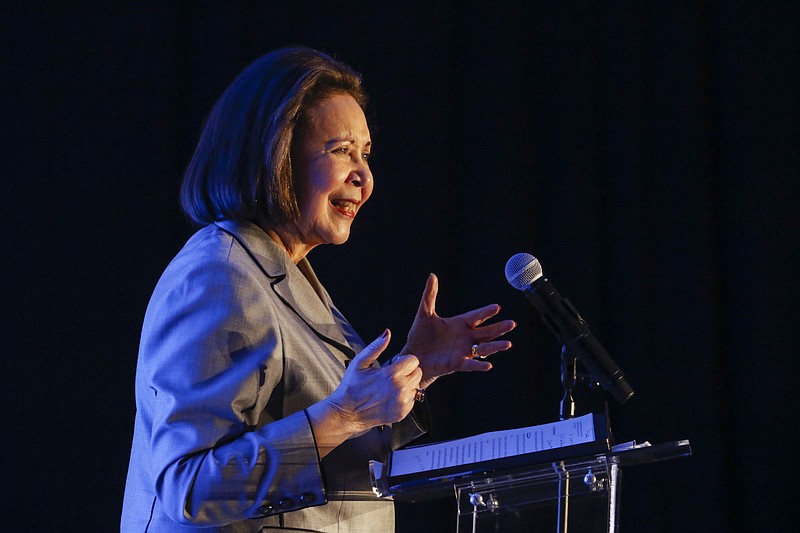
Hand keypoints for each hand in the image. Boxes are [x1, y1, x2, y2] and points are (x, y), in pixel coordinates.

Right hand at [325, 329, 421, 432]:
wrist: (347, 412)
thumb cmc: (352, 387)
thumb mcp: (360, 362)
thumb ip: (376, 346)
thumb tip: (387, 333)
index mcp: (391, 374)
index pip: (413, 360)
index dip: (404, 360)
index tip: (395, 365)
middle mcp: (400, 389)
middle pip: (418, 373)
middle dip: (408, 372)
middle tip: (393, 376)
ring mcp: (402, 402)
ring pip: (416, 386)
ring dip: (407, 385)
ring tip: (391, 387)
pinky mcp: (402, 413)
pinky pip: (412, 400)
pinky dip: (405, 397)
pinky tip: (391, 397)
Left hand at [401, 274, 515, 387]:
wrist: (413, 355)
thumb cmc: (420, 335)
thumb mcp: (424, 313)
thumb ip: (430, 295)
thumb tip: (432, 276)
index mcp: (459, 324)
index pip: (476, 316)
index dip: (486, 312)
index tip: (497, 307)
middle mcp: (464, 337)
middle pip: (486, 332)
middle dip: (499, 328)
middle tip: (512, 323)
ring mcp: (462, 351)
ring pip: (483, 348)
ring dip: (495, 346)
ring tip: (508, 344)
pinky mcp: (456, 363)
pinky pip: (470, 365)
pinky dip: (479, 365)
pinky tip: (488, 365)